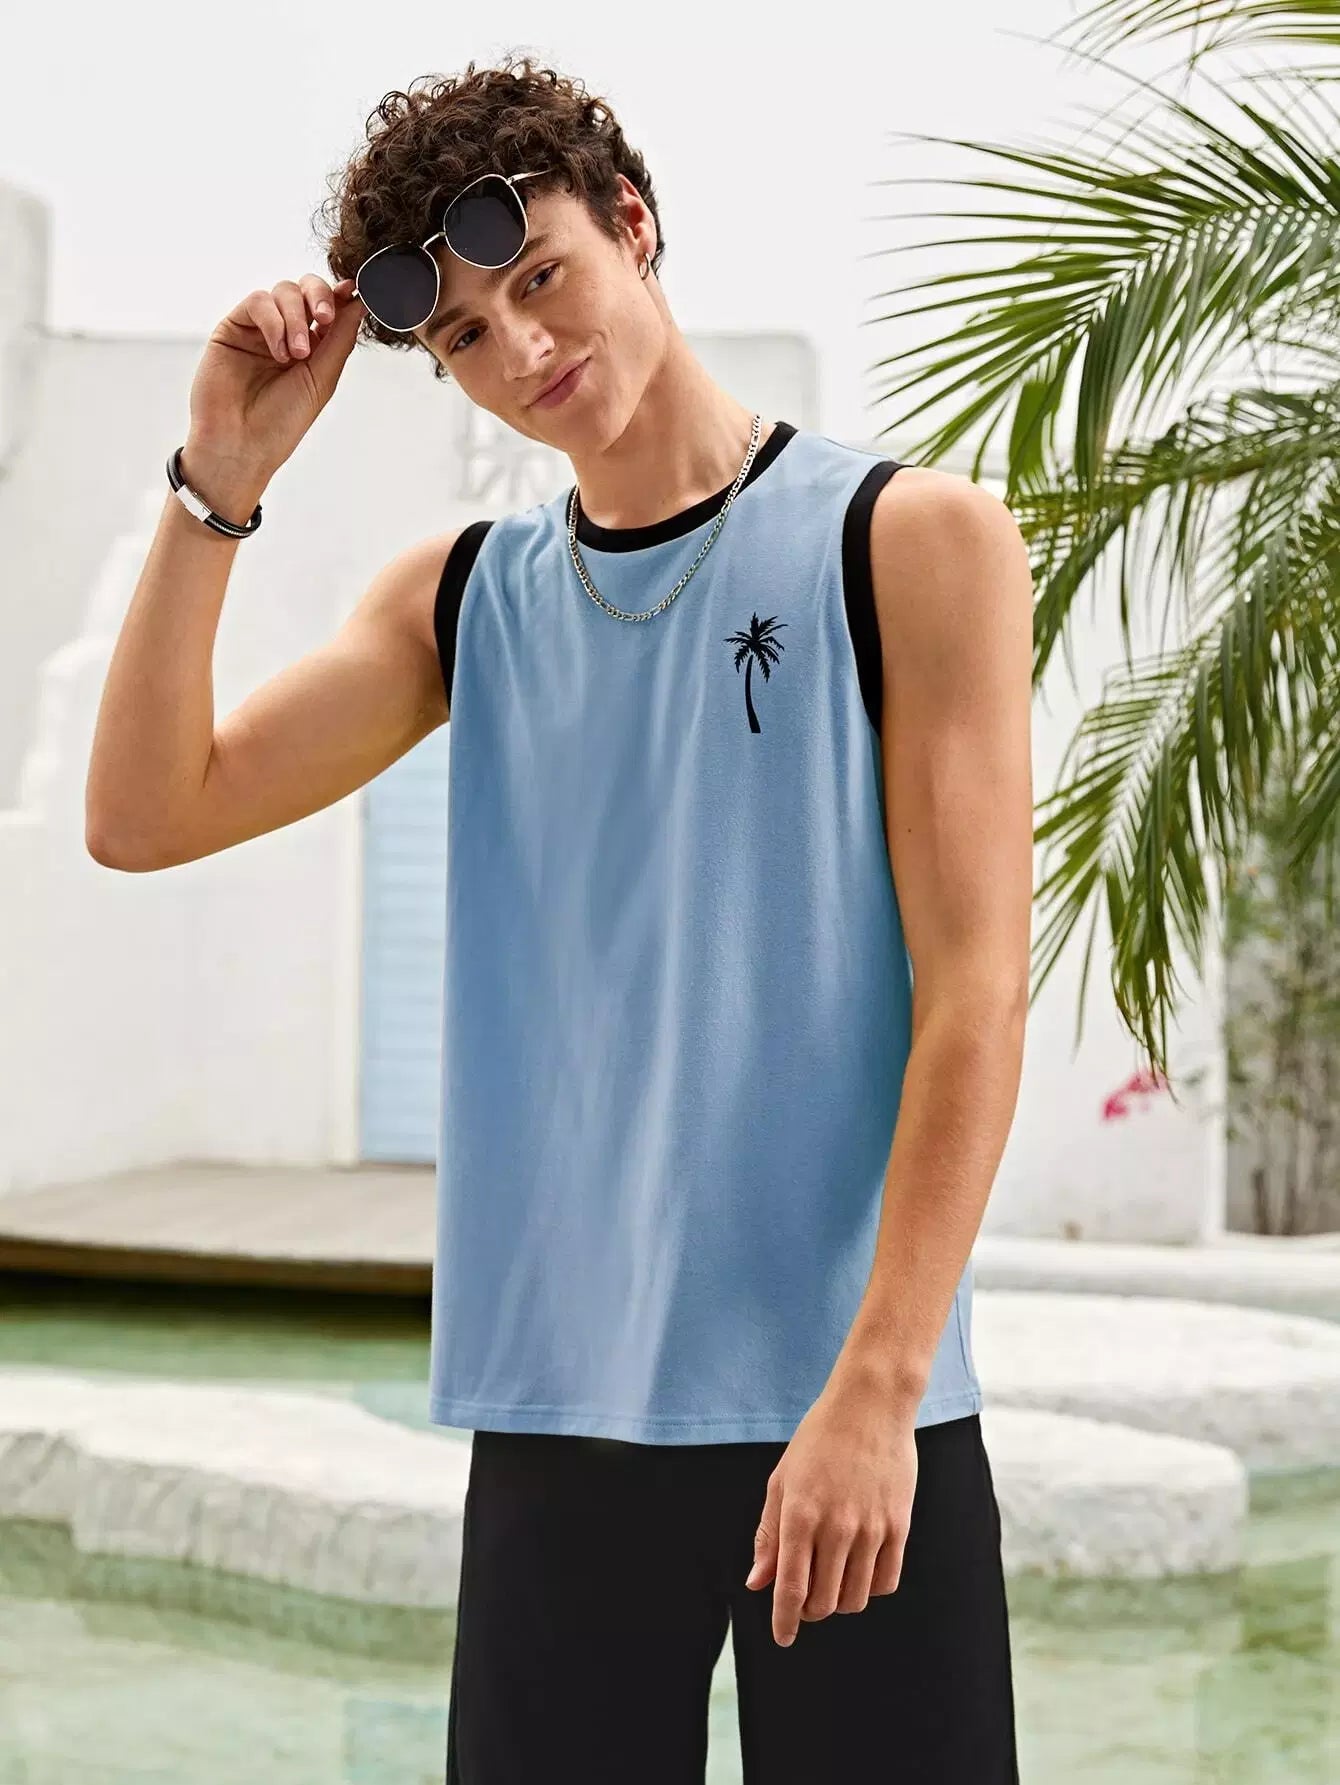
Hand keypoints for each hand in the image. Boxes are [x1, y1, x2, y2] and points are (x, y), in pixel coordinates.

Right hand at [184, 274, 365, 491]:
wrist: (242, 443)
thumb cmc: (282, 421)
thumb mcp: (322, 379)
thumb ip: (340, 339)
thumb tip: (360, 302)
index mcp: (312, 346)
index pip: (327, 307)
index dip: (340, 295)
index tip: (353, 290)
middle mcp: (285, 333)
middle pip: (305, 289)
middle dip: (319, 297)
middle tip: (325, 318)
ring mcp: (259, 329)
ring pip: (282, 292)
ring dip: (296, 318)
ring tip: (296, 355)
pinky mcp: (233, 327)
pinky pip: (257, 303)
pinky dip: (273, 322)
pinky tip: (278, 352)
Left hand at [744, 1371, 917, 1646]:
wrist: (870, 1407)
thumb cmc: (818, 1441)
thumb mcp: (782, 1481)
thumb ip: (769, 1536)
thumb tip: (757, 1583)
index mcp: (800, 1515)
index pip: (791, 1589)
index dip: (784, 1621)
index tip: (782, 1638)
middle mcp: (836, 1527)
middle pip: (823, 1602)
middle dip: (809, 1610)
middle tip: (804, 1596)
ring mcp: (871, 1529)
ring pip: (855, 1598)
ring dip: (839, 1601)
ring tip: (831, 1580)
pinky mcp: (899, 1526)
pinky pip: (886, 1581)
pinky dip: (869, 1588)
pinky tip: (859, 1571)